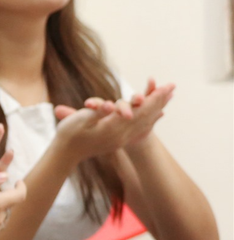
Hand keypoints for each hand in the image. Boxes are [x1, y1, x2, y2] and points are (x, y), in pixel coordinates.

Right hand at [51, 81, 172, 160]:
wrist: (66, 153)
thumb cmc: (69, 134)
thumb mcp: (78, 121)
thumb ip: (96, 113)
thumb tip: (109, 106)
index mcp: (112, 128)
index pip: (137, 111)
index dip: (151, 99)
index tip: (164, 87)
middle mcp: (121, 135)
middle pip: (144, 115)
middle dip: (159, 100)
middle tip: (172, 86)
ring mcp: (122, 139)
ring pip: (145, 122)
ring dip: (157, 108)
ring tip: (169, 96)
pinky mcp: (120, 141)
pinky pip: (141, 128)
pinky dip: (151, 119)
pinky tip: (159, 114)